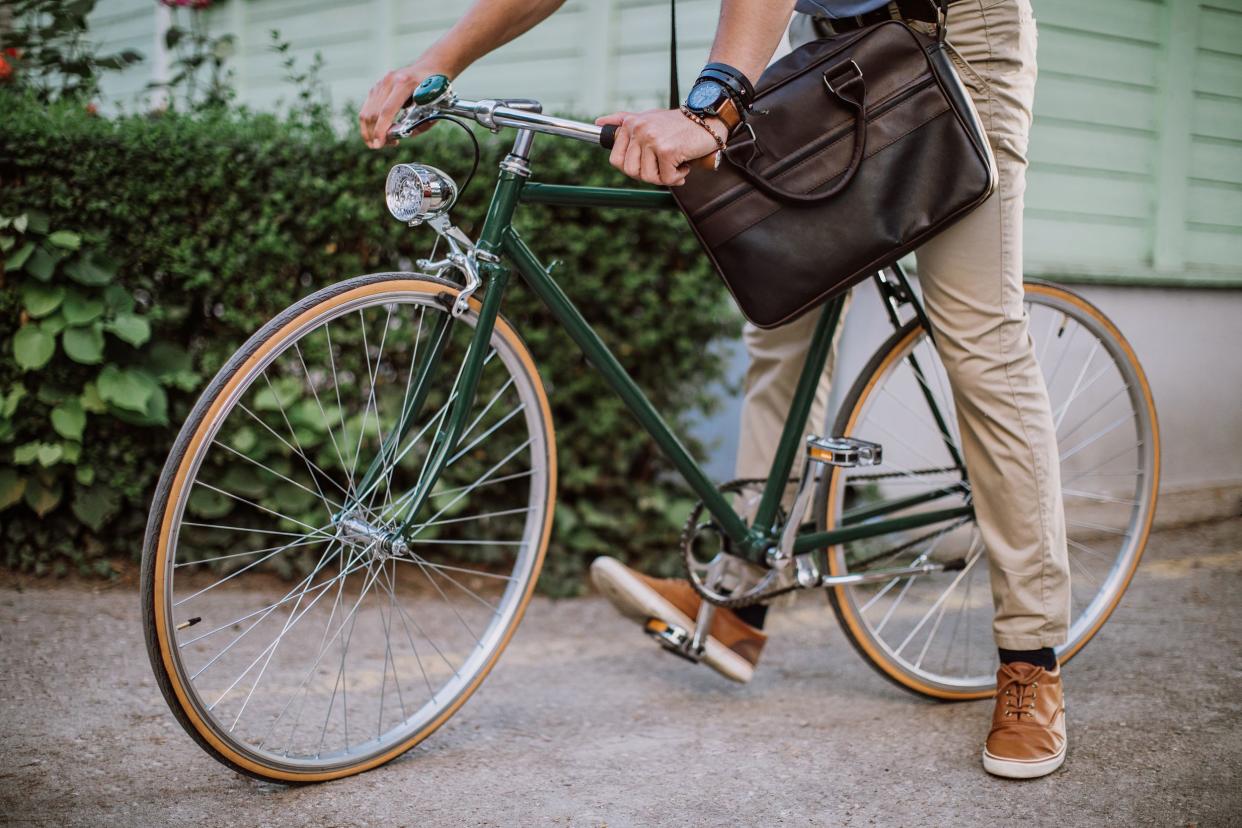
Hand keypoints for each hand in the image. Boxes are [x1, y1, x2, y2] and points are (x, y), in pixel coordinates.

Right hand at [359, 62, 442, 148]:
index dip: (381, 130)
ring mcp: (380, 83)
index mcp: (404, 84)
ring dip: (370, 131)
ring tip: (382, 141)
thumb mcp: (434, 107)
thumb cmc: (434, 89)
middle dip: (374, 134)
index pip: (387, 111)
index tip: (378, 144)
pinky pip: (367, 109)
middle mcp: (389, 81)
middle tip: (384, 145)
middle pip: (373, 113)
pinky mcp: (376, 88)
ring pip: (366, 112)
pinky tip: (380, 130)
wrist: (430, 67)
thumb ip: (418, 124)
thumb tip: (396, 136)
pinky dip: (370, 123)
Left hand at [594, 109, 722, 185]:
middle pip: (631, 171)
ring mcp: (652, 139)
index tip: (648, 162)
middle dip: (649, 174)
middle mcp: (639, 130)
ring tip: (675, 164)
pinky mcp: (667, 150)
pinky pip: (666, 178)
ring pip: (648, 177)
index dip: (633, 168)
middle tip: (663, 166)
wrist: (708, 118)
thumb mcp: (648, 117)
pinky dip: (677, 176)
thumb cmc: (679, 123)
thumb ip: (623, 120)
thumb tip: (598, 122)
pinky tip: (684, 164)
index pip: (616, 160)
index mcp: (631, 125)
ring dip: (664, 177)